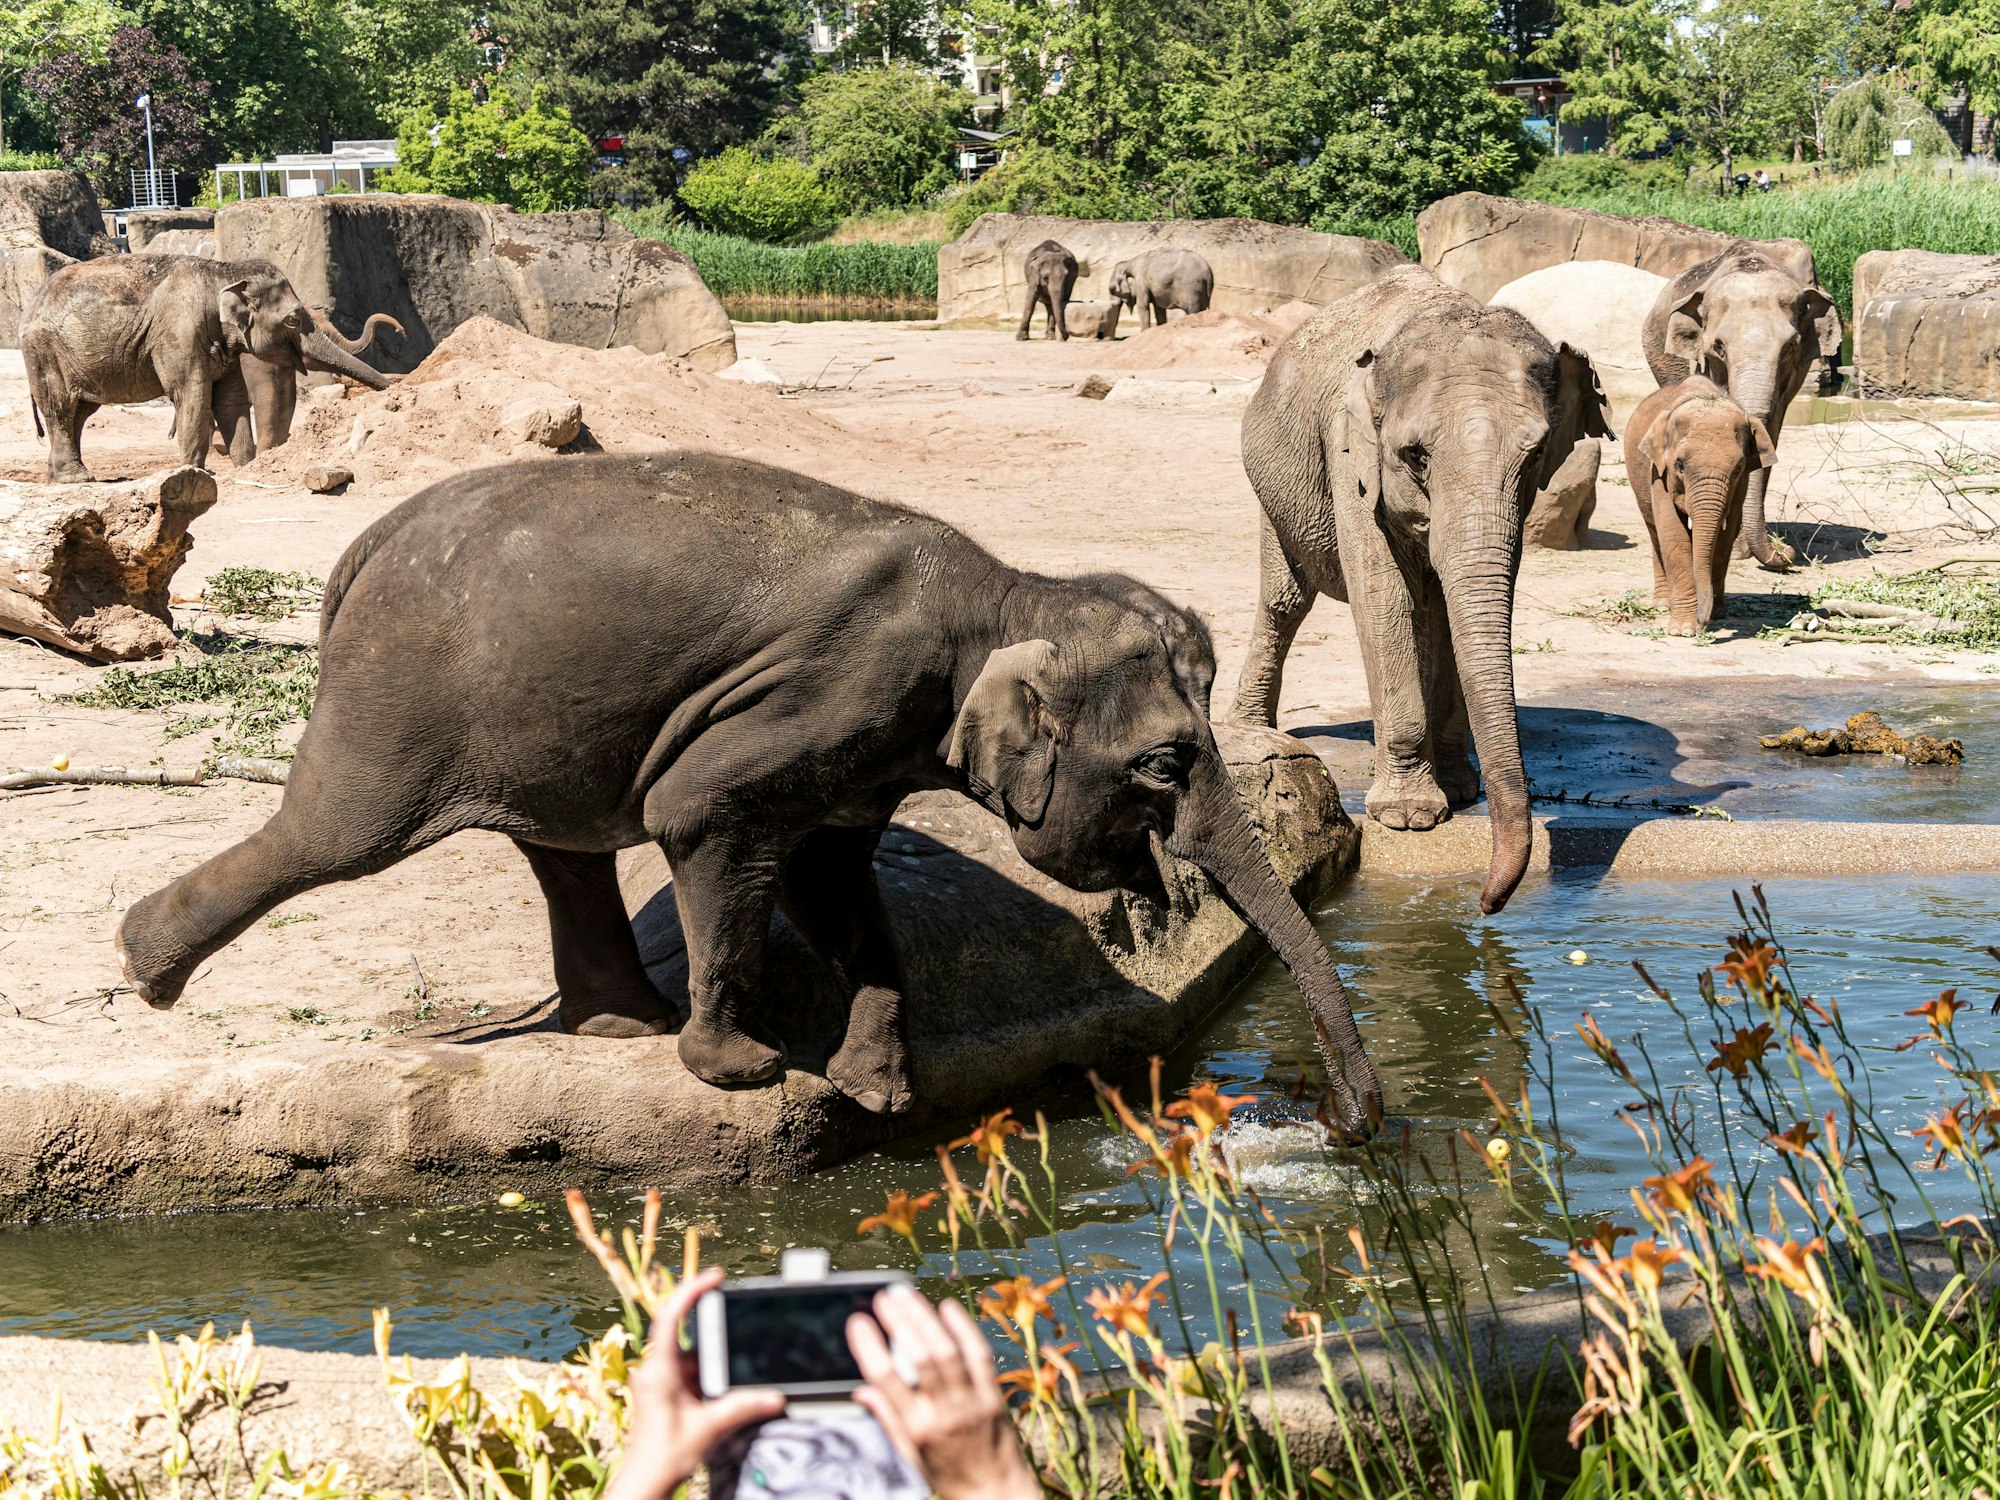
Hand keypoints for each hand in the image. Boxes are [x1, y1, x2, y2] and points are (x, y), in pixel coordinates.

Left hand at [602, 1268, 785, 1499]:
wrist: (644, 1486)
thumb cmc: (661, 1458)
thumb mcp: (708, 1429)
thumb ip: (742, 1408)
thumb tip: (773, 1396)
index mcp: (659, 1370)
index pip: (670, 1317)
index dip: (691, 1291)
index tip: (714, 1277)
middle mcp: (657, 1371)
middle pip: (692, 1342)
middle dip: (718, 1349)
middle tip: (737, 1354)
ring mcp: (661, 1383)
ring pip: (696, 1363)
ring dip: (715, 1373)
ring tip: (719, 1400)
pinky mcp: (667, 1396)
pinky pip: (694, 1378)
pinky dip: (711, 1384)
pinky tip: (720, 1402)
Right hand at [848, 1285, 1040, 1499]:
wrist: (995, 1495)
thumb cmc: (949, 1476)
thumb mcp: (909, 1455)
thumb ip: (887, 1418)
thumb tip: (860, 1392)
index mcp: (916, 1428)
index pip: (886, 1380)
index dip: (869, 1347)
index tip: (857, 1322)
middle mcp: (943, 1412)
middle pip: (919, 1358)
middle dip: (899, 1322)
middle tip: (884, 1298)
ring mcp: (971, 1402)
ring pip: (946, 1351)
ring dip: (925, 1318)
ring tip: (907, 1295)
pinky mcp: (993, 1395)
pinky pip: (978, 1355)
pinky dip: (963, 1328)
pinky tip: (947, 1307)